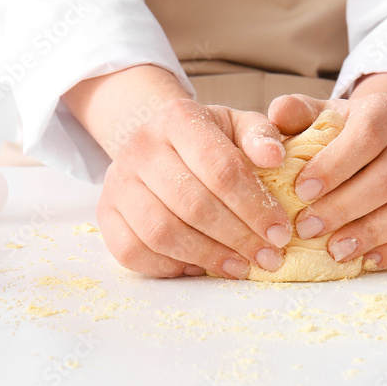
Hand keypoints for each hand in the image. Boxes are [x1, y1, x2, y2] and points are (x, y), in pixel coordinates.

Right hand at [95, 98, 293, 278]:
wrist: (159, 144)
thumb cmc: (209, 140)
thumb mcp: (238, 126)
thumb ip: (261, 136)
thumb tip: (275, 157)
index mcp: (178, 118)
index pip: (220, 168)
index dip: (254, 206)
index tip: (281, 232)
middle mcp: (141, 146)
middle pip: (192, 204)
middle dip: (237, 237)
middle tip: (268, 256)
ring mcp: (118, 181)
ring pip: (161, 232)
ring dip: (207, 256)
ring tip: (240, 267)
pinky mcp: (105, 213)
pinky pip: (132, 252)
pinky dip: (168, 266)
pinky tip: (199, 267)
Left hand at [267, 89, 386, 270]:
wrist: (363, 148)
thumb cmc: (328, 135)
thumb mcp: (309, 117)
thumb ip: (292, 112)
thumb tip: (278, 113)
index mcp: (384, 110)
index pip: (368, 133)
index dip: (336, 165)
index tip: (301, 191)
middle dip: (345, 207)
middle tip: (306, 228)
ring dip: (373, 232)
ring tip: (334, 250)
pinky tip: (365, 260)